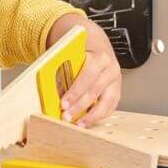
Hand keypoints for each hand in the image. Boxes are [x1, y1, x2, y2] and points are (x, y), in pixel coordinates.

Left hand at [45, 13, 121, 127]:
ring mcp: (116, 81)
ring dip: (91, 116)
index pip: (87, 77)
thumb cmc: (84, 49)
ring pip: (106, 103)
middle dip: (79, 106)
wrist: (99, 43)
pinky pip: (111, 107)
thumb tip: (50, 87)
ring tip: (78, 124)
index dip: (75, 92)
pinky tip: (88, 121)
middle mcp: (110, 69)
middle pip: (95, 91)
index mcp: (100, 57)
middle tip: (66, 116)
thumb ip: (64, 66)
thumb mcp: (73, 51)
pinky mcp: (117, 90)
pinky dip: (99, 116)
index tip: (63, 103)